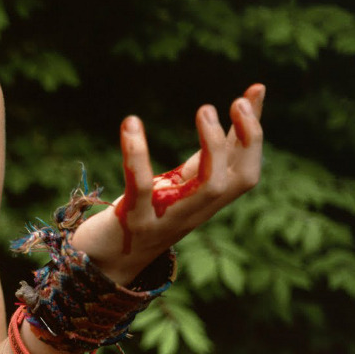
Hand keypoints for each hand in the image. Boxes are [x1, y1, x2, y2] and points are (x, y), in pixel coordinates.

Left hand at [72, 83, 264, 284]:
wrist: (100, 264)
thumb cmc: (142, 215)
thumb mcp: (176, 186)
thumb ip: (201, 158)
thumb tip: (224, 124)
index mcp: (204, 204)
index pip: (245, 171)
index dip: (254, 133)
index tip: (254, 89)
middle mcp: (192, 214)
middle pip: (238, 181)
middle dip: (247, 139)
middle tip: (234, 101)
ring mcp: (165, 221)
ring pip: (209, 187)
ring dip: (214, 145)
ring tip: (206, 108)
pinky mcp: (132, 223)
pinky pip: (141, 187)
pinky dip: (137, 155)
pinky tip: (131, 123)